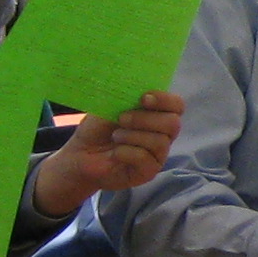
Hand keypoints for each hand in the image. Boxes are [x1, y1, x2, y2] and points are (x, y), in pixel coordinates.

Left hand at [30, 90, 184, 217]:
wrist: (81, 154)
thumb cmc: (97, 129)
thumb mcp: (109, 106)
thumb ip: (126, 96)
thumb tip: (135, 85)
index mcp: (157, 114)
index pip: (176, 105)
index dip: (165, 100)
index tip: (143, 98)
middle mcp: (163, 134)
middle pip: (173, 123)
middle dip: (145, 119)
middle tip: (121, 118)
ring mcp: (157, 154)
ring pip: (159, 141)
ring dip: (132, 136)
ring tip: (115, 136)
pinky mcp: (148, 171)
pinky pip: (146, 158)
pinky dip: (127, 152)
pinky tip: (115, 153)